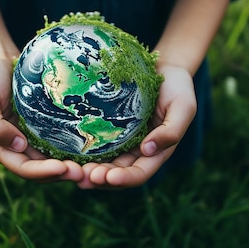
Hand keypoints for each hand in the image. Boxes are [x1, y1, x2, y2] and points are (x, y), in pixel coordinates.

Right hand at [0, 57, 83, 181]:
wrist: (0, 62)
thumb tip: (19, 147)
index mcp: (1, 148)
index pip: (23, 168)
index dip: (42, 172)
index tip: (62, 168)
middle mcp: (19, 148)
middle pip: (43, 170)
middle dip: (62, 174)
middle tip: (84, 173)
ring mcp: (35, 139)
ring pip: (55, 160)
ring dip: (72, 167)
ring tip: (91, 167)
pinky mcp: (47, 127)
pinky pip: (62, 143)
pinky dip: (75, 150)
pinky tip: (92, 149)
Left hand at [76, 64, 196, 188]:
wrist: (164, 69)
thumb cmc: (177, 87)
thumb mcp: (183, 107)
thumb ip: (171, 131)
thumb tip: (148, 151)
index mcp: (156, 153)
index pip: (138, 173)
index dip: (124, 179)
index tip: (108, 177)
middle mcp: (135, 152)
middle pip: (115, 174)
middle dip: (99, 179)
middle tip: (82, 177)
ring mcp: (120, 142)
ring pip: (101, 163)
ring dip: (87, 171)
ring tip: (71, 171)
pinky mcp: (107, 129)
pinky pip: (93, 145)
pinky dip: (81, 153)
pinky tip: (65, 153)